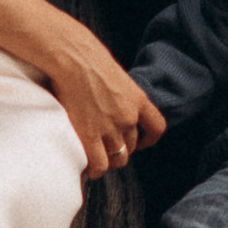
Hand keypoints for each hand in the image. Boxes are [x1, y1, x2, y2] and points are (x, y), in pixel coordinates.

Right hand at [37, 19, 166, 179]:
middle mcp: (128, 117)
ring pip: (118, 159)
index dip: (148, 140)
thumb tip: (109, 100)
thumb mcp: (113, 74)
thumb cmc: (86, 58)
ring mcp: (110, 128)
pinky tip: (87, 167)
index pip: (156, 128)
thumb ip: (118, 93)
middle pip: (131, 146)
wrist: (72, 57)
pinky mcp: (90, 136)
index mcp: (137, 100)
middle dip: (119, 150)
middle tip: (104, 149)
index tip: (139, 143)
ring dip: (107, 161)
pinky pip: (99, 165)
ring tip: (94, 159)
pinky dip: (94, 169)